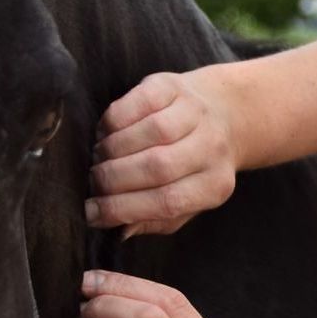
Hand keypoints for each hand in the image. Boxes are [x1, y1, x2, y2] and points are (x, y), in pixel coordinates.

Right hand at [87, 70, 237, 236]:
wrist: (225, 114)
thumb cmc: (196, 167)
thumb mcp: (188, 201)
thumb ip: (158, 220)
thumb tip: (120, 230)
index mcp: (215, 185)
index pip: (167, 202)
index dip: (122, 209)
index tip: (91, 213)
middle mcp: (211, 148)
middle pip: (157, 168)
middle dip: (113, 179)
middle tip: (91, 183)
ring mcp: (195, 114)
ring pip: (149, 134)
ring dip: (112, 150)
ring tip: (98, 158)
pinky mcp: (175, 87)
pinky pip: (138, 103)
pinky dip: (114, 120)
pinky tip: (106, 133)